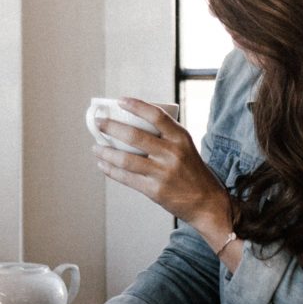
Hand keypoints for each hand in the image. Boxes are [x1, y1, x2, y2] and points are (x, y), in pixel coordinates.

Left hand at [93, 97, 230, 228]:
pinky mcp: (154, 190)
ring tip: (95, 147)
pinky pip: (126, 178)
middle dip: (111, 127)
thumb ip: (165, 136)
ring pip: (126, 159)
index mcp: (181, 138)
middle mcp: (172, 153)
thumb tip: (132, 124)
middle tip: (98, 122)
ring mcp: (162, 172)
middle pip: (135, 136)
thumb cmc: (192, 171)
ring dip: (106, 152)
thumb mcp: (185, 147)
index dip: (136, 106)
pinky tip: (102, 164)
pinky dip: (111, 170)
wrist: (207, 202)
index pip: (156, 115)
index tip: (120, 100)